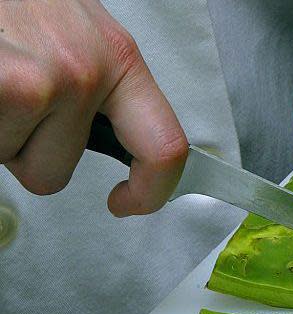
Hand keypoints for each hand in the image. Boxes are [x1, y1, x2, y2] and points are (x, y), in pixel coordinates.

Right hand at [0, 0, 186, 215]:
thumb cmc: (18, 0)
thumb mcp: (76, 34)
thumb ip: (99, 87)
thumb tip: (114, 139)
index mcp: (118, 58)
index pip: (163, 148)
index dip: (149, 192)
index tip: (127, 202)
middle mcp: (85, 71)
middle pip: (57, 172)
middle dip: (27, 149)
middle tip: (12, 98)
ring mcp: (39, 81)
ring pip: (15, 161)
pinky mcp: (4, 86)